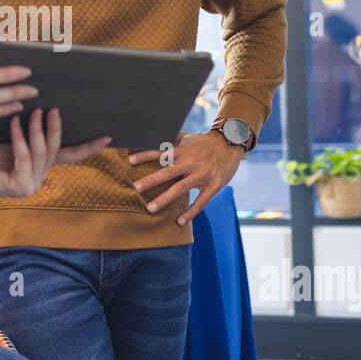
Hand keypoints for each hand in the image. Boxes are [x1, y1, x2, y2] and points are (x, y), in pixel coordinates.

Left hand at [0, 107, 111, 197]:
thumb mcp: (10, 134)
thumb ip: (30, 128)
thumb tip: (46, 103)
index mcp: (39, 165)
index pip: (70, 155)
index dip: (89, 147)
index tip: (107, 137)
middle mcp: (38, 177)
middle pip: (55, 149)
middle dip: (56, 128)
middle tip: (54, 109)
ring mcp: (30, 185)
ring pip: (41, 152)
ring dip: (38, 130)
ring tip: (36, 111)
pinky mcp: (18, 187)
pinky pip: (24, 157)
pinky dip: (20, 138)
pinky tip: (15, 122)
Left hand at [128, 130, 244, 225]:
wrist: (230, 143)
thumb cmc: (204, 142)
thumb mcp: (187, 137)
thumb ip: (170, 140)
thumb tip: (149, 137)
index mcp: (182, 150)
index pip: (160, 152)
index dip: (145, 155)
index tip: (130, 160)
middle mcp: (190, 163)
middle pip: (167, 172)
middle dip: (150, 181)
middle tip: (135, 188)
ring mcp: (202, 176)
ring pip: (180, 189)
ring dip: (165, 199)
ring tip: (150, 209)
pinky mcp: (213, 186)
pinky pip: (200, 202)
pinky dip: (190, 213)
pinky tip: (179, 222)